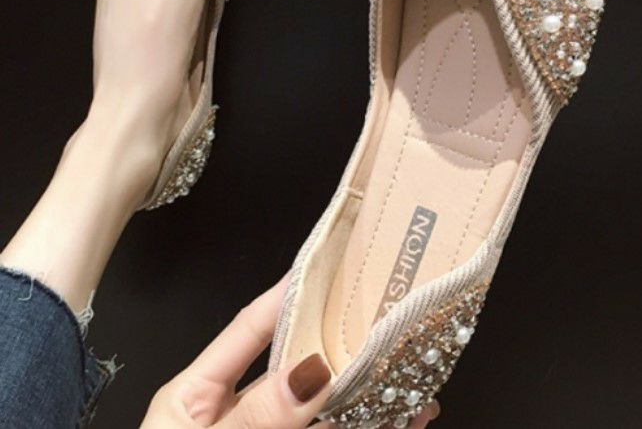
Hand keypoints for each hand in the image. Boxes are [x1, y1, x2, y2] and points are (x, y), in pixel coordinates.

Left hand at [141, 277, 439, 427]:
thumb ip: (257, 418)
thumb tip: (308, 372)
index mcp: (196, 396)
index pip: (249, 330)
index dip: (286, 295)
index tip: (323, 266)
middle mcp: (237, 414)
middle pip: (295, 366)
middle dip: (337, 342)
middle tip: (381, 319)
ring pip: (323, 409)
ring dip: (365, 391)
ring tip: (407, 372)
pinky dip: (366, 426)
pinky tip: (399, 416)